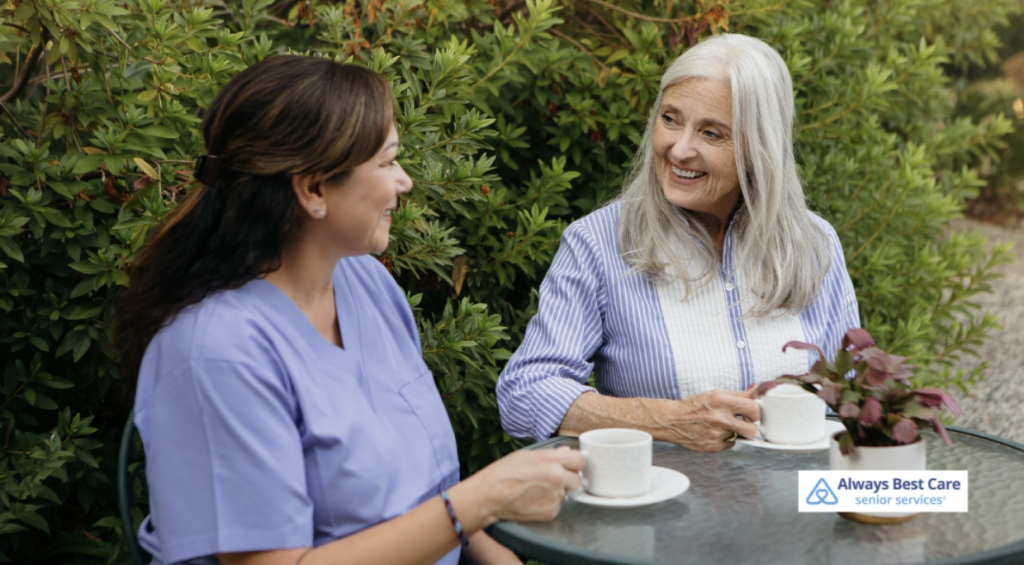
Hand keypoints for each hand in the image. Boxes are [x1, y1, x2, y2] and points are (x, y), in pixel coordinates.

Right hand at [455, 446, 584, 526]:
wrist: (489, 496)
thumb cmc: (503, 473)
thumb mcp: (526, 455)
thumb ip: (550, 455)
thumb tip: (566, 453)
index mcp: (551, 460)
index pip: (580, 460)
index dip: (575, 463)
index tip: (570, 466)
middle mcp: (557, 478)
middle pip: (578, 479)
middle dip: (568, 479)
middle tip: (553, 479)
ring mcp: (555, 496)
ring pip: (566, 494)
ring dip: (557, 492)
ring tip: (537, 490)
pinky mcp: (551, 512)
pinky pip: (557, 506)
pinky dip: (549, 504)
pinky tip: (534, 500)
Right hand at [652, 388, 759, 451]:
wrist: (672, 420)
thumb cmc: (694, 406)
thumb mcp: (715, 394)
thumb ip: (738, 394)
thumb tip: (756, 389)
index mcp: (721, 401)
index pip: (753, 408)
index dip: (755, 411)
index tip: (752, 413)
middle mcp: (719, 418)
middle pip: (751, 429)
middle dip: (750, 426)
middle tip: (744, 422)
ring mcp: (716, 434)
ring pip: (741, 437)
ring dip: (737, 432)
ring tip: (726, 426)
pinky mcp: (713, 446)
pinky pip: (730, 444)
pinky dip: (725, 439)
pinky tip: (715, 433)